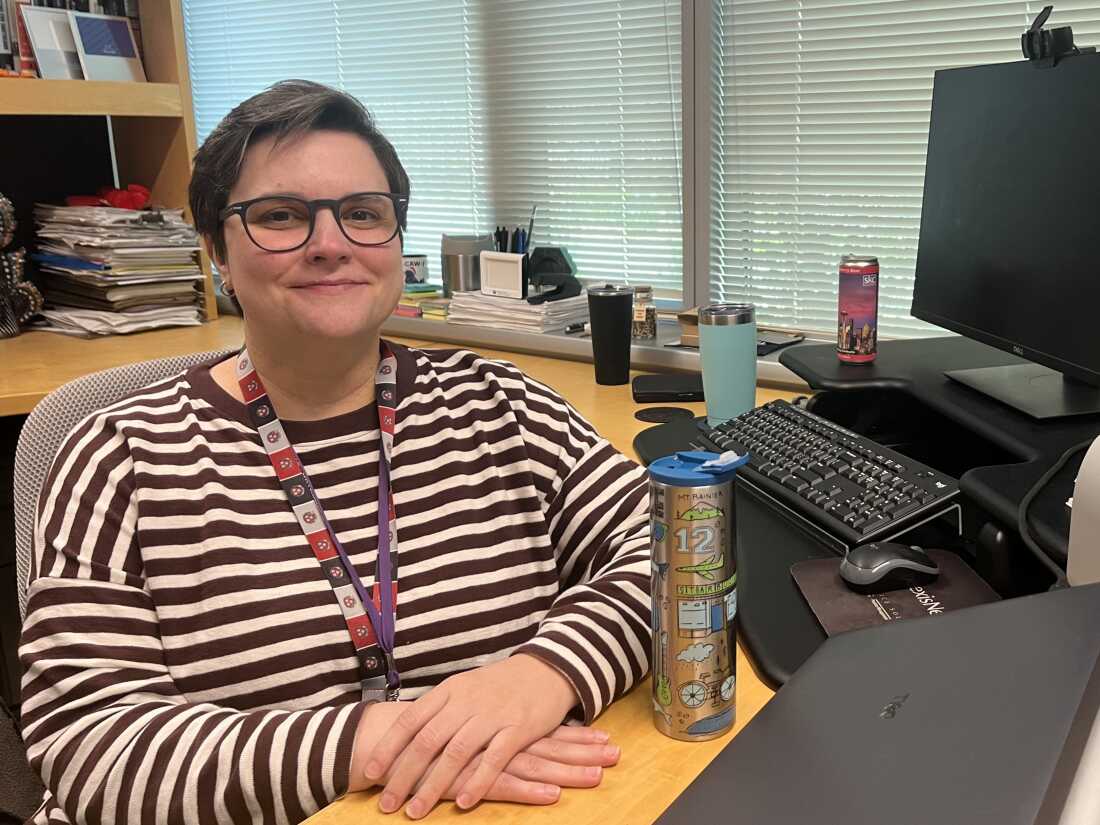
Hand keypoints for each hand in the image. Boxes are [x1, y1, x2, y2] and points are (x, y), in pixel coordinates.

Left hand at [363, 654, 579, 817]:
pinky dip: (478, 781)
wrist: (546, 669)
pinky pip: (495, 758)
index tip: (370, 773)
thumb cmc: (499, 685)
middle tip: (386, 804)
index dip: (389, 747)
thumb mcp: (465, 688)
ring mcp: (492, 714)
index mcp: (450, 691)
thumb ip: (440, 711)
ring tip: (416, 811)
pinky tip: (464, 803)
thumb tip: (407, 737)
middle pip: (428, 740)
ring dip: (434, 785)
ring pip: (456, 752)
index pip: (411, 719)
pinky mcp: (518, 728)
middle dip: (404, 775)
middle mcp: (467, 702)